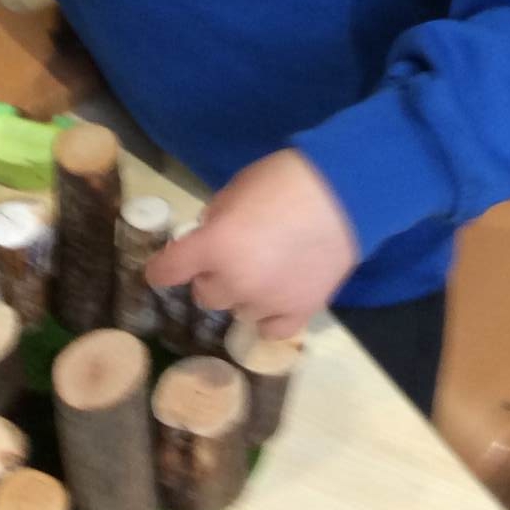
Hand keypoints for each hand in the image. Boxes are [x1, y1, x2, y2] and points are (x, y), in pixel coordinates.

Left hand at [146, 149, 359, 338]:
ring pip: (239, 311)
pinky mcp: (299, 312)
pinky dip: (269, 316)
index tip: (165, 268)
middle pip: (206, 294)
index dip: (162, 268)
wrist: (346, 191)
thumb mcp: (236, 188)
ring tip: (267, 269)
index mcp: (214, 245)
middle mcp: (235, 281)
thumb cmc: (287, 180)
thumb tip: (209, 235)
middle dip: (213, 275)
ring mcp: (267, 302)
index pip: (167, 271)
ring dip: (244, 293)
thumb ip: (216, 218)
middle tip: (234, 254)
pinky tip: (277, 296)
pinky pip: (269, 330)